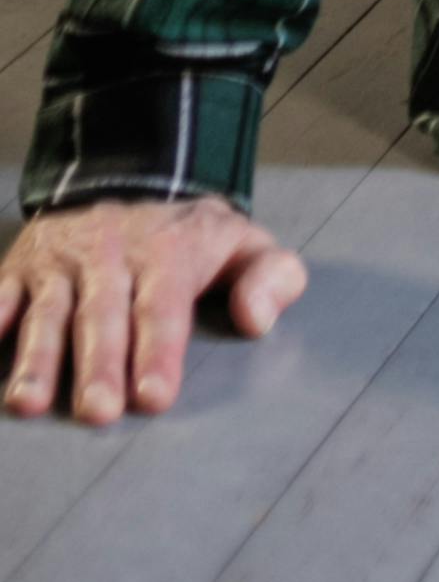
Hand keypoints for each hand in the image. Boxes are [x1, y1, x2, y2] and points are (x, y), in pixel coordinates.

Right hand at [0, 194, 307, 423]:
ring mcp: (61, 262)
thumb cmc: (190, 232)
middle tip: (97, 412)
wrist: (129, 169)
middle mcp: (111, 256)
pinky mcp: (21, 267)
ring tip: (27, 403)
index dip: (159, 352)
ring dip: (35, 357)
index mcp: (167, 252)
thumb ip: (270, 277)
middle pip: (103, 315)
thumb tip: (257, 321)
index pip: (163, 307)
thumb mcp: (244, 241)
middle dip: (99, 365)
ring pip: (47, 311)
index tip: (154, 397)